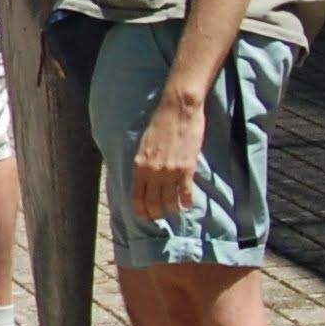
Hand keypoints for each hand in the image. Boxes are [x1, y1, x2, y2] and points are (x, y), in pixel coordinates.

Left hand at [130, 83, 205, 221]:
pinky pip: (186, 193)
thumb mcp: (143, 144)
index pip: (136, 197)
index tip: (145, 215)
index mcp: (139, 165)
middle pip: (153, 203)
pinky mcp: (187, 168)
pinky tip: (187, 203)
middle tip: (160, 215)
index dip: (140, 211)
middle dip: (156, 214)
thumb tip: (144, 179)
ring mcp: (170, 171)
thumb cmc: (160, 124)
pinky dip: (187, 202)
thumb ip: (143, 163)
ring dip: (172, 210)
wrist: (178, 110)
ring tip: (175, 210)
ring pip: (170, 202)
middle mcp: (153, 171)